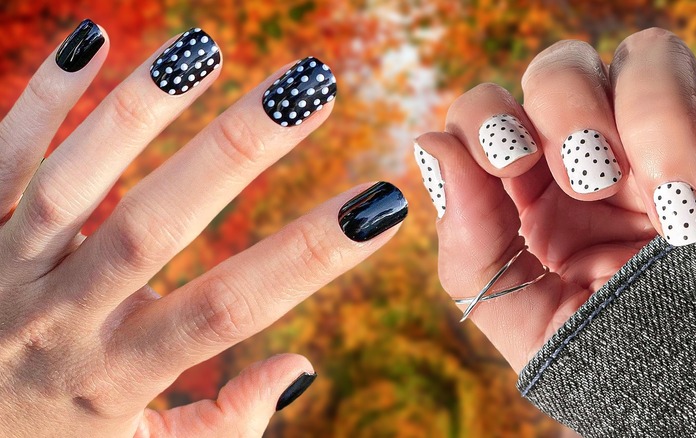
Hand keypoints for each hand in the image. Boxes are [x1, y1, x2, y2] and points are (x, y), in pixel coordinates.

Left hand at [0, 20, 405, 435]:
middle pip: (153, 225)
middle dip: (237, 152)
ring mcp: (7, 269)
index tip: (381, 205)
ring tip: (203, 49)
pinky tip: (93, 38)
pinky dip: (40, 98)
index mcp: (117, 375)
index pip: (230, 308)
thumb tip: (301, 366)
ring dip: (138, 109)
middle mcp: (60, 318)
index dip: (309, 256)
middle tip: (311, 89)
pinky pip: (2, 158)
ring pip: (70, 182)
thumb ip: (225, 424)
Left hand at [414, 28, 695, 371]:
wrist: (692, 398)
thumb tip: (431, 142)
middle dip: (573, 110)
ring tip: (680, 219)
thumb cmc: (602, 354)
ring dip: (662, 125)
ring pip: (656, 59)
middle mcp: (594, 148)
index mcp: (530, 183)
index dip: (490, 117)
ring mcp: (669, 140)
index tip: (510, 163)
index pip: (490, 106)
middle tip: (593, 181)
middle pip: (565, 66)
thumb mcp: (520, 313)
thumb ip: (469, 238)